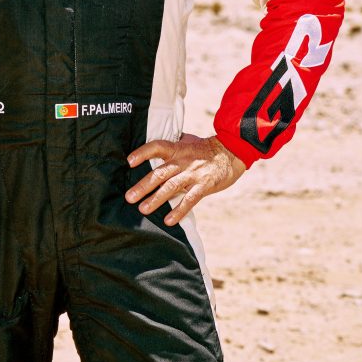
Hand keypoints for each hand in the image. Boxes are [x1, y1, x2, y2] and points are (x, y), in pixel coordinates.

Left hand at [125, 133, 245, 225]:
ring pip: (171, 187)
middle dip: (143, 186)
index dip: (142, 153)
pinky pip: (190, 200)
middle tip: (129, 197)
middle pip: (159, 173)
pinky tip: (169, 221)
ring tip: (143, 209)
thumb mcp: (188, 140)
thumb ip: (172, 145)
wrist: (232, 151)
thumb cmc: (206, 148)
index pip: (156, 147)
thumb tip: (155, 147)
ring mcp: (193, 174)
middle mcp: (182, 161)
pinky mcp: (204, 186)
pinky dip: (179, 211)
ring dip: (156, 199)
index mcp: (177, 148)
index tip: (128, 161)